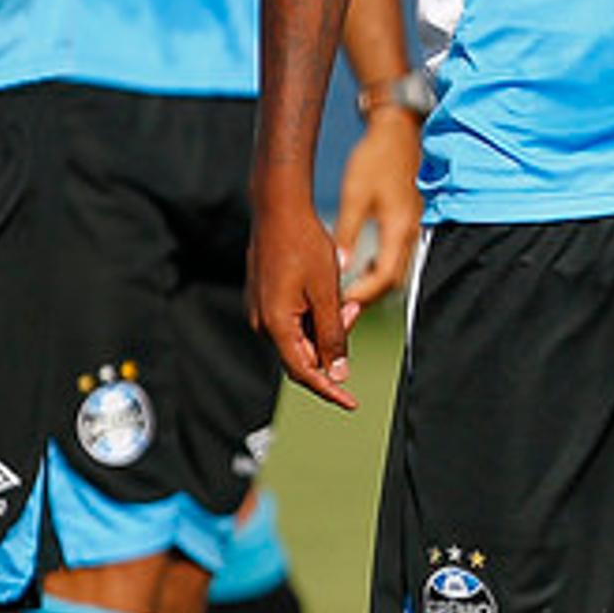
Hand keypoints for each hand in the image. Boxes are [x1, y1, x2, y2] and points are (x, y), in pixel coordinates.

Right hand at [248, 195, 362, 410]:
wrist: (279, 210)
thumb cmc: (303, 246)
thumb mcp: (328, 294)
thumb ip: (333, 336)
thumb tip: (337, 372)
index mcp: (276, 325)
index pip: (304, 372)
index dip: (329, 390)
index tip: (350, 403)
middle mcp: (262, 322)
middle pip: (302, 355)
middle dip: (332, 346)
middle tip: (353, 314)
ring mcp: (261, 310)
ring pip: (300, 336)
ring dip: (326, 327)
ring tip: (343, 300)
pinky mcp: (264, 298)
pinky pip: (293, 320)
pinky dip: (314, 315)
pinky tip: (327, 295)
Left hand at [334, 111, 424, 305]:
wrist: (399, 132)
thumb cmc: (377, 159)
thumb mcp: (355, 195)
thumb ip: (347, 233)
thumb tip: (339, 266)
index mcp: (398, 228)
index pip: (382, 277)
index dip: (360, 294)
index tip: (338, 302)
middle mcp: (410, 233)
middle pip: (391, 281)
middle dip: (366, 297)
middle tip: (340, 305)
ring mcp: (412, 228)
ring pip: (394, 270)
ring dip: (371, 284)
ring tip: (346, 291)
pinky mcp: (408, 222)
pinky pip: (395, 256)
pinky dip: (377, 268)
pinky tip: (360, 266)